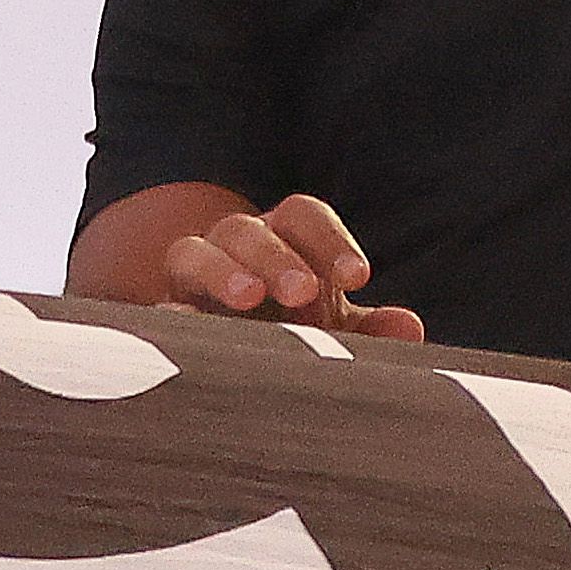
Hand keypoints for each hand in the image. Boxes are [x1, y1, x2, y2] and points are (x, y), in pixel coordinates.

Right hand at [151, 193, 423, 340]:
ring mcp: (194, 277)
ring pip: (194, 251)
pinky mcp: (166, 312)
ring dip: (222, 271)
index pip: (304, 216)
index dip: (330, 239)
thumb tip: (409, 326)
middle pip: (250, 229)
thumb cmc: (299, 330)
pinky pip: (161, 302)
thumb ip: (372, 329)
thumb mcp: (338, 330)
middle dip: (276, 256)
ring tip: (248, 299)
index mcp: (285, 239)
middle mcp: (237, 247)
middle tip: (304, 292)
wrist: (235, 353)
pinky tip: (189, 324)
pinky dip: (173, 311)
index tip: (359, 276)